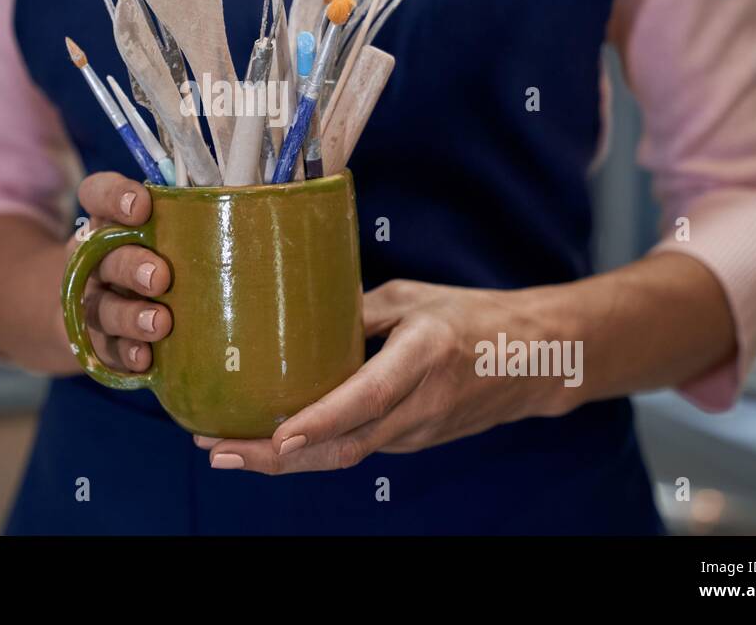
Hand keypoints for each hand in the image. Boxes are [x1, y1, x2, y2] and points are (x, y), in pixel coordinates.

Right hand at [66, 172, 172, 373]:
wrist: (100, 317)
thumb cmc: (155, 261)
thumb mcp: (166, 236)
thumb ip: (191, 225)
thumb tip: (254, 222)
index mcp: (107, 221)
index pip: (97, 194)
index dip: (114, 196)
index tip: (141, 207)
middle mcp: (93, 259)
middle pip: (102, 254)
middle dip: (131, 264)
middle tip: (160, 276)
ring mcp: (92, 301)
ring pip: (102, 306)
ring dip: (130, 315)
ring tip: (160, 323)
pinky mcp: (97, 341)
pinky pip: (106, 348)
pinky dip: (126, 353)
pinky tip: (145, 358)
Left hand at [196, 279, 562, 472]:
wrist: (536, 360)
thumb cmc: (473, 317)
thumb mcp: (414, 297)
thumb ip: (357, 310)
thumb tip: (292, 312)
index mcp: (425, 356)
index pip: (368, 398)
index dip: (320, 420)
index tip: (276, 435)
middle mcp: (421, 404)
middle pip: (345, 446)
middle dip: (276, 457)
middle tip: (218, 450)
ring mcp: (419, 433)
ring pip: (346, 455)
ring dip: (286, 459)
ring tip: (227, 447)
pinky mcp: (413, 443)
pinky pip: (357, 449)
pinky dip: (313, 451)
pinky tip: (272, 441)